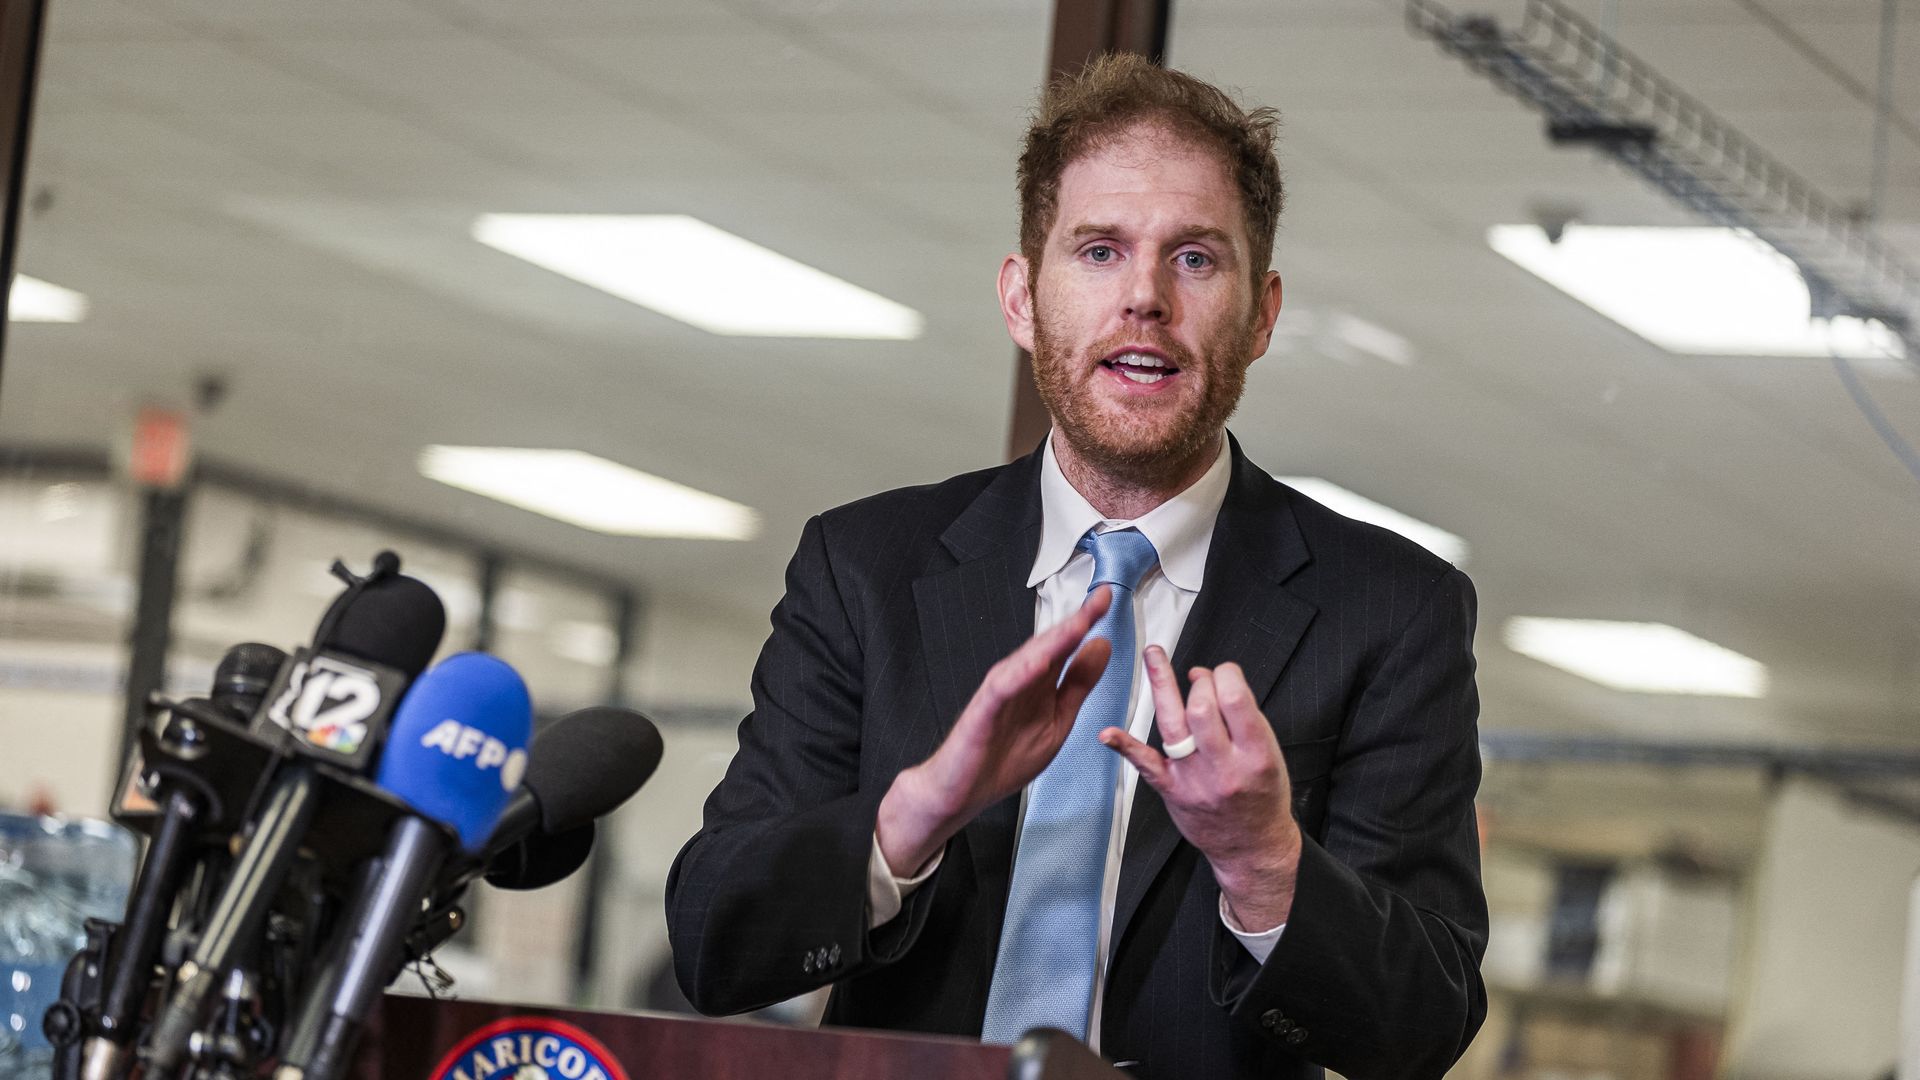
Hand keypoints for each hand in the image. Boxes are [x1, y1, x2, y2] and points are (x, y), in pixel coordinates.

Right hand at [876, 587, 1113, 875]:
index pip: (1066, 647)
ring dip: (1052, 641)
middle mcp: (1020, 681)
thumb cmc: (1001, 760)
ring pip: (1027, 660)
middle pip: (1049, 646)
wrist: (959, 793)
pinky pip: (1001, 689)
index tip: (1108, 599)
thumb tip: (1101, 647)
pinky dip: (1019, 674)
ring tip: (1078, 623)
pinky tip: (1038, 662)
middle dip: (1076, 622)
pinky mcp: (982, 712)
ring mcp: (999, 694)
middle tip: (1101, 598)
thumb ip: (1078, 684)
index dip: (1087, 622)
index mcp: (1040, 684)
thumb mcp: (1057, 721)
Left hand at [1100, 647, 1301, 929]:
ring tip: (1153, 655)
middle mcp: (1224, 766)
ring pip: (1173, 725)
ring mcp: (1194, 779)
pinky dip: (1125, 747)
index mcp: (1256, 754)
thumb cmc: (1263, 795)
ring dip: (1160, 684)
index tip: (1223, 672)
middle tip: (1200, 678)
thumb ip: (1244, 719)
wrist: (1252, 846)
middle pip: (1202, 708)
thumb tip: (1208, 678)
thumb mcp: (1271, 754)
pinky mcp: (1171, 790)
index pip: (1236, 699)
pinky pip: (1145, 765)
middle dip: (1200, 682)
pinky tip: (1107, 733)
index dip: (1226, 674)